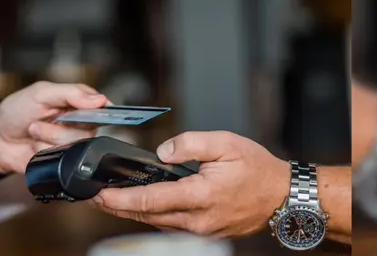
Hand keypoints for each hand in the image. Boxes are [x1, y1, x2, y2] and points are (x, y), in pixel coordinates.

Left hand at [0, 81, 110, 173]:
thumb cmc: (15, 112)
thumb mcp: (40, 94)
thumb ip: (70, 93)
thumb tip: (100, 100)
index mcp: (76, 103)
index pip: (100, 106)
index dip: (95, 111)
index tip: (78, 113)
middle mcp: (78, 124)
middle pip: (88, 130)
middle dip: (58, 127)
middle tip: (36, 122)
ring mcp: (70, 144)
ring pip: (74, 146)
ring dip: (48, 139)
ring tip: (33, 133)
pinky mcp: (62, 162)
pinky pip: (63, 160)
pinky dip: (44, 153)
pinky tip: (34, 148)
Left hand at [91, 131, 289, 237]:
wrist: (283, 197)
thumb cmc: (258, 170)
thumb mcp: (225, 144)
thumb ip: (190, 144)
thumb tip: (162, 152)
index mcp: (200, 196)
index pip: (150, 199)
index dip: (120, 198)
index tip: (99, 194)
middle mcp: (197, 219)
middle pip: (146, 215)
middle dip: (116, 207)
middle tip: (92, 199)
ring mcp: (200, 229)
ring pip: (156, 222)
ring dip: (130, 212)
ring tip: (108, 201)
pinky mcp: (204, 231)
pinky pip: (170, 224)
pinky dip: (150, 215)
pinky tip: (139, 205)